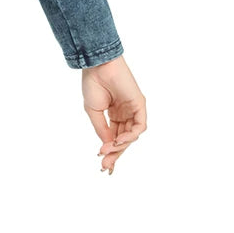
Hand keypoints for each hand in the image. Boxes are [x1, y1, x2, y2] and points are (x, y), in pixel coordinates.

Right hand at [81, 53, 146, 174]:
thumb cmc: (93, 84)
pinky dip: (131, 136)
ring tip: (109, 151)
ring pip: (132, 135)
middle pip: (124, 139)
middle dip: (115, 153)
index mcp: (113, 114)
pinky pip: (139, 126)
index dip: (109, 151)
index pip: (114, 137)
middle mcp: (125, 114)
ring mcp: (133, 110)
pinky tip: (118, 140)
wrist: (98, 67)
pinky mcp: (140, 106)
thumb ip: (101, 129)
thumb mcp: (93, 111)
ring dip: (121, 145)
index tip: (102, 163)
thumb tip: (106, 146)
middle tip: (106, 165)